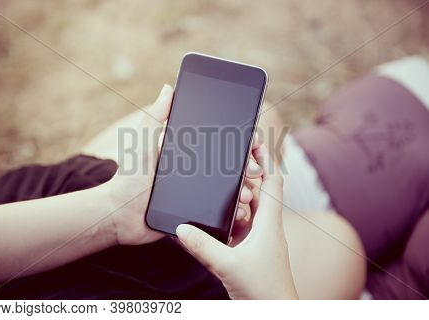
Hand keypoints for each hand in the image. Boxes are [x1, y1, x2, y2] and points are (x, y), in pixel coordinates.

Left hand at [100, 85, 262, 245]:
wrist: (119, 216)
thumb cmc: (128, 178)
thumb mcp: (143, 144)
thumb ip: (155, 118)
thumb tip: (168, 87)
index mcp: (186, 154)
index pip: (218, 144)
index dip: (239, 143)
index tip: (254, 143)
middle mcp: (195, 172)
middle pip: (229, 168)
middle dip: (247, 168)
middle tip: (256, 171)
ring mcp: (196, 194)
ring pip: (228, 191)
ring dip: (243, 191)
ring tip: (247, 195)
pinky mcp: (195, 215)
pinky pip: (218, 214)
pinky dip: (232, 213)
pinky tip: (240, 212)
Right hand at [176, 145, 297, 299]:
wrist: (273, 312)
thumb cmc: (263, 291)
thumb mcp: (228, 265)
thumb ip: (203, 246)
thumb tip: (181, 229)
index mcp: (269, 223)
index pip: (272, 181)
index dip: (266, 160)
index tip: (255, 142)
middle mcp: (267, 227)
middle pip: (260, 191)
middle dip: (247, 174)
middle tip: (230, 160)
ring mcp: (261, 238)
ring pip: (251, 208)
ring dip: (239, 196)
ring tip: (222, 185)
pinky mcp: (254, 249)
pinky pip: (243, 225)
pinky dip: (233, 217)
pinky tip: (219, 216)